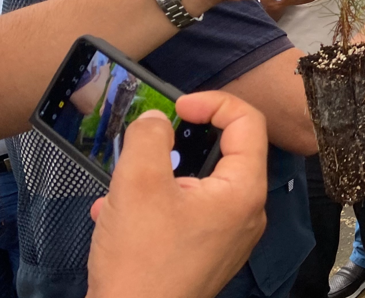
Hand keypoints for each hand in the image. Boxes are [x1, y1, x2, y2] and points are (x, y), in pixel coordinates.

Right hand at [87, 92, 267, 297]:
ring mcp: (229, 235)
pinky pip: (189, 211)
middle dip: (184, 140)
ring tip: (125, 180)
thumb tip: (158, 119)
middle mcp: (246, 212)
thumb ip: (150, 138)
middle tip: (151, 139)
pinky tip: (117, 213)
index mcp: (243, 190)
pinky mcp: (207, 252)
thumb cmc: (140, 263)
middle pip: (226, 151)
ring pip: (201, 183)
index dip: (213, 102)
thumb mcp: (137, 183)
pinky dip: (157, 203)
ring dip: (162, 173)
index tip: (178, 106)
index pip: (248, 122)